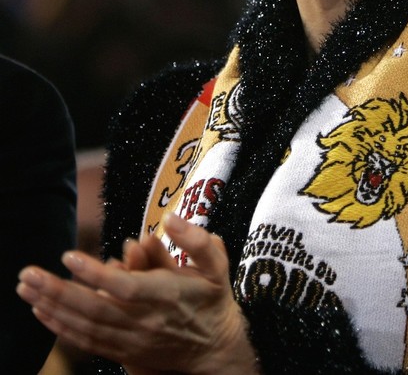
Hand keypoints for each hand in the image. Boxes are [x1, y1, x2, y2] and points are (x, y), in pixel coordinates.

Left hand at [17, 213, 258, 373]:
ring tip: (27, 290)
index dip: (94, 274)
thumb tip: (170, 219)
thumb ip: (195, 240)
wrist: (216, 349)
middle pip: (95, 309)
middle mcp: (145, 322)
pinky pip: (88, 342)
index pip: (124, 287)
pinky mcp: (124, 353)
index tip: (68, 256)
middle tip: (29, 274)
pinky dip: (62, 329)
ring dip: (53, 309)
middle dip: (58, 292)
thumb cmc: (212, 298)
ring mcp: (132, 341)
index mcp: (167, 296)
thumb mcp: (215, 263)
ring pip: (86, 327)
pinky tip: (42, 314)